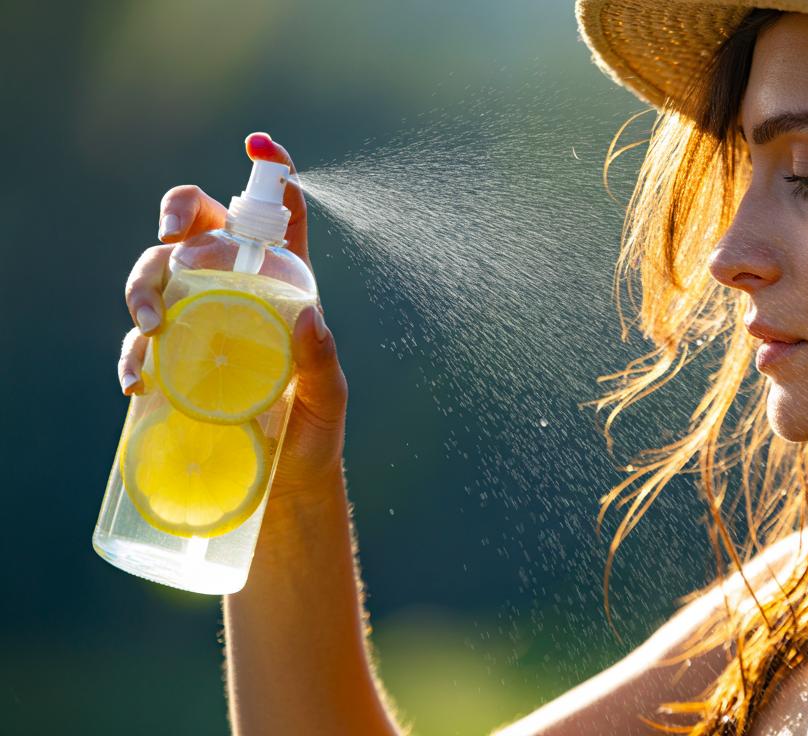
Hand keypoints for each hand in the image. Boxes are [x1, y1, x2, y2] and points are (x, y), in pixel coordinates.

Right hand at [118, 132, 347, 512]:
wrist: (281, 494)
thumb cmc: (315, 438)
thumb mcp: (328, 399)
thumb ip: (322, 360)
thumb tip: (310, 315)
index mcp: (286, 288)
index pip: (279, 218)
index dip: (271, 173)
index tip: (259, 144)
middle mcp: (238, 296)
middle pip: (199, 230)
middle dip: (180, 215)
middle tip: (171, 237)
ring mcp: (198, 326)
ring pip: (157, 274)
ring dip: (143, 285)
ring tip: (150, 328)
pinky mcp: (170, 365)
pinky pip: (138, 343)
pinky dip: (130, 354)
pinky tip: (136, 379)